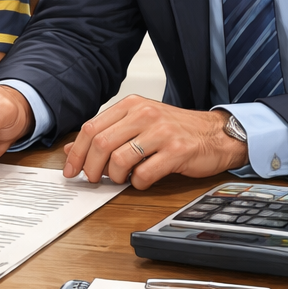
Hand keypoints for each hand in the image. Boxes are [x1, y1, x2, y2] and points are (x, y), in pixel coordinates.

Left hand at [63, 96, 247, 188]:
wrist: (216, 134)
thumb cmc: (175, 130)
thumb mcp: (138, 125)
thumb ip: (107, 134)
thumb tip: (73, 149)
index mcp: (131, 105)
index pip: (91, 128)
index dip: (77, 152)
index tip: (71, 169)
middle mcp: (144, 114)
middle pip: (101, 143)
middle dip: (91, 167)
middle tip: (92, 179)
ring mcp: (161, 132)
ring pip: (119, 159)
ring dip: (114, 177)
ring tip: (121, 179)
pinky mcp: (177, 151)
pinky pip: (144, 173)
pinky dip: (137, 183)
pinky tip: (142, 179)